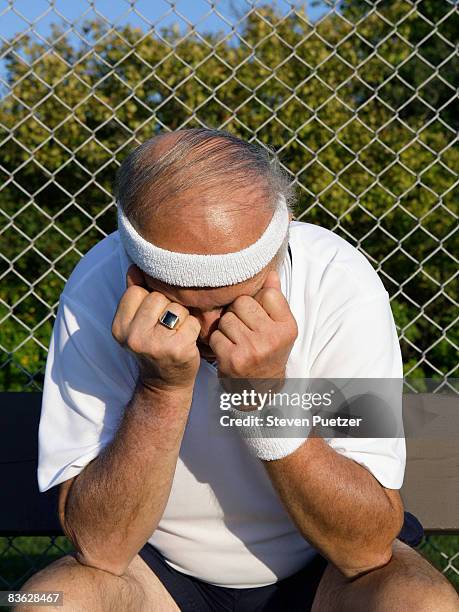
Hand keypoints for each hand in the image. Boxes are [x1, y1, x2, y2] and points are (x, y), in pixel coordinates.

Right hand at [111, 264, 200, 392]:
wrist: (164, 383)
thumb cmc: (153, 345)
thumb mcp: (138, 322)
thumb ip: (135, 292)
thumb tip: (135, 266)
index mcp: (119, 327)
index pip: (137, 291)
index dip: (150, 300)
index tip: (152, 318)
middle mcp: (133, 337)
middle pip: (158, 297)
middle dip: (167, 307)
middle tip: (166, 328)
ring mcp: (155, 345)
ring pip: (176, 307)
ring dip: (182, 317)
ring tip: (176, 333)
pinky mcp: (177, 350)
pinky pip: (192, 322)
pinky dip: (193, 329)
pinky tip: (186, 341)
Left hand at [209, 270, 297, 379]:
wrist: (260, 388)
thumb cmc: (269, 351)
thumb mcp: (279, 326)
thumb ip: (275, 299)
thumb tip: (271, 273)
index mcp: (287, 327)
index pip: (267, 293)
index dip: (258, 301)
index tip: (259, 315)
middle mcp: (272, 338)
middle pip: (241, 303)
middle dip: (238, 313)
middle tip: (245, 328)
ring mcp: (252, 349)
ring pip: (226, 319)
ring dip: (226, 327)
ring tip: (236, 339)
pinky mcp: (232, 360)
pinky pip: (215, 335)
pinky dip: (218, 341)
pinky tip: (228, 349)